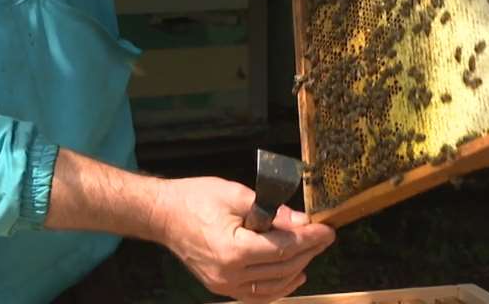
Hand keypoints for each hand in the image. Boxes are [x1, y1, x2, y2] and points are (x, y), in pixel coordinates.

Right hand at [153, 177, 334, 302]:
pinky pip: (257, 294)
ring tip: (312, 252)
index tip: (327, 230)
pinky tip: (294, 275)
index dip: (309, 239)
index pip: (283, 248)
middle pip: (282, 268)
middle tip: (324, 237)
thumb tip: (301, 221)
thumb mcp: (235, 194)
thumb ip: (271, 211)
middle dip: (308, 251)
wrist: (161, 214)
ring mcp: (223, 284)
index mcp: (233, 250)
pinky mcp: (220, 286)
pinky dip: (278, 287)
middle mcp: (229, 274)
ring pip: (273, 286)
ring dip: (297, 269)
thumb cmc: (194, 199)